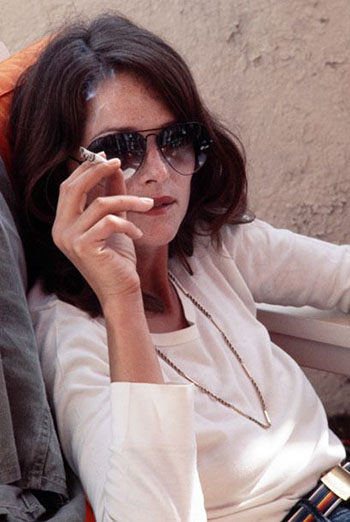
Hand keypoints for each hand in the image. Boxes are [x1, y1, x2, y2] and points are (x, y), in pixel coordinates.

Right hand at [52, 157, 152, 306]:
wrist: (122, 290)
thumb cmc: (118, 259)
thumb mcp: (115, 221)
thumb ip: (112, 195)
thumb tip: (114, 168)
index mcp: (63, 223)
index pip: (69, 187)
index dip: (86, 169)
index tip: (107, 157)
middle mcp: (60, 230)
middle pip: (74, 188)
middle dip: (97, 170)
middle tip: (119, 162)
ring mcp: (69, 239)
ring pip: (99, 204)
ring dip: (128, 200)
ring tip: (147, 204)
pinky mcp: (84, 247)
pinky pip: (110, 221)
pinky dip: (128, 224)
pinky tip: (137, 234)